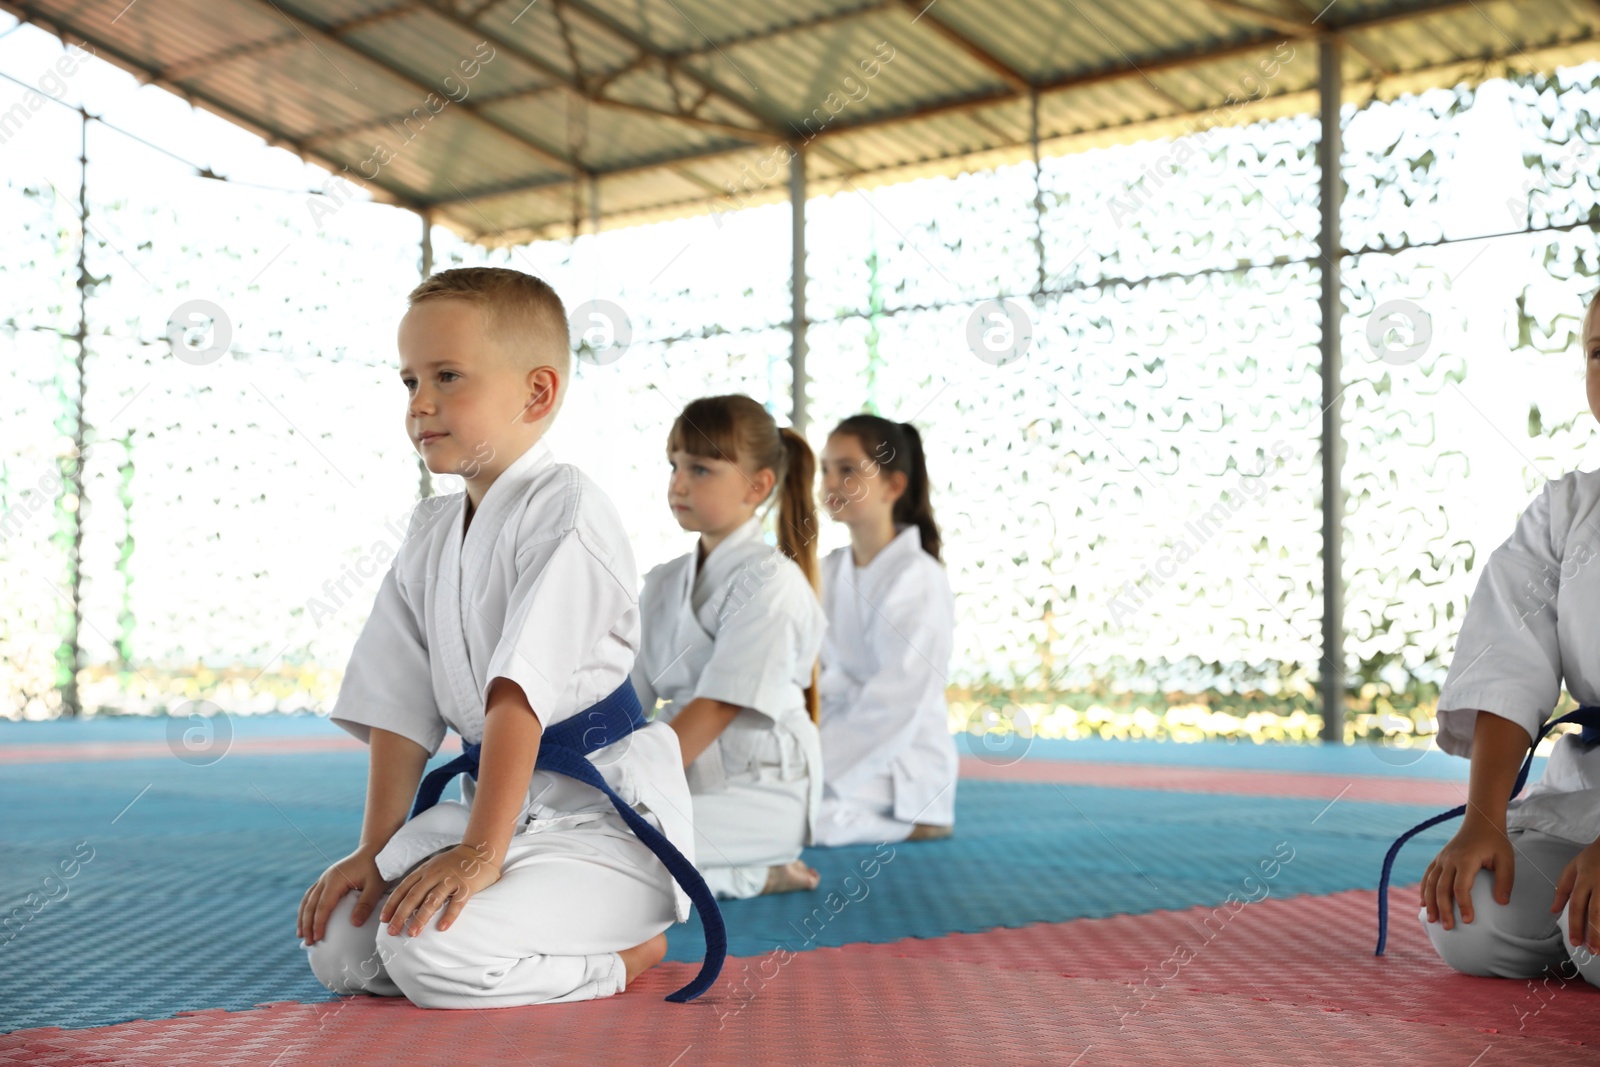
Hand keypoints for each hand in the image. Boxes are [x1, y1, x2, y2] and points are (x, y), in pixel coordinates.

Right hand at [299, 848, 386, 944]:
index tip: (318, 938)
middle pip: (311, 904)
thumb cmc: (378, 867)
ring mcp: (325, 877)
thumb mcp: (376, 886)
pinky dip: (307, 908)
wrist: (375, 848)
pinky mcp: (328, 878)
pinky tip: (306, 918)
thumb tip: (354, 924)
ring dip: (303, 917)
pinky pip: (312, 894)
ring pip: (308, 899)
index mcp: (336, 880)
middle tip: (308, 942)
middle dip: (307, 925)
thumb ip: (366, 904)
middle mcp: (326, 877)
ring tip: (301, 934)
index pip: (323, 906)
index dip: (318, 924)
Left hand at [380, 842, 500, 937]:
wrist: (480, 850)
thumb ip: (421, 882)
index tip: (383, 920)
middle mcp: (434, 874)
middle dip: (401, 915)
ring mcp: (451, 879)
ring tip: (413, 933)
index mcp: (424, 871)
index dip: (392, 904)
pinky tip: (442, 928)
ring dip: (421, 917)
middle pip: (413, 896)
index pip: (403, 888)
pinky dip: (449, 915)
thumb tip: (405, 904)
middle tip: (392, 931)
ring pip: (432, 900)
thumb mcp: (433, 867)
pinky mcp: (467, 885)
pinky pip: (457, 902)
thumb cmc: (454, 863)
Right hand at [1421, 818, 1514, 929]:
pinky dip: (1423, 890)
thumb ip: (1505, 881)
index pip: (1460, 887)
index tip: (1468, 921)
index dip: (1463, 905)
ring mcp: (1441, 858)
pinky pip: (1427, 876)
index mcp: (1465, 860)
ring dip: (1430, 902)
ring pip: (1430, 883)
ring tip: (1432, 920)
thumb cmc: (1496, 842)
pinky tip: (1423, 903)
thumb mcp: (1506, 859)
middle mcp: (1449, 859)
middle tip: (1448, 927)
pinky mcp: (1439, 858)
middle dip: (1443, 909)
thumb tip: (1501, 903)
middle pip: (1441, 888)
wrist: (1481, 821)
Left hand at [1551, 836, 1599, 953]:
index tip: (1576, 942)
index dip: (1576, 925)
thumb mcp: (1574, 866)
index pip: (1578, 905)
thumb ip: (1563, 888)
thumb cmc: (1595, 856)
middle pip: (1596, 912)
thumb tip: (1554, 910)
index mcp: (1585, 879)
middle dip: (1593, 934)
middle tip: (1591, 951)